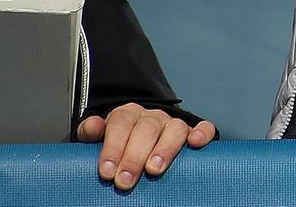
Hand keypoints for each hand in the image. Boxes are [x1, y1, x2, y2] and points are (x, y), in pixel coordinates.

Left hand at [76, 103, 215, 190]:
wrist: (137, 140)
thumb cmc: (118, 145)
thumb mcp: (98, 138)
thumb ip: (91, 131)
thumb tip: (92, 127)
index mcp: (127, 115)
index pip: (120, 124)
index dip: (113, 147)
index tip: (107, 171)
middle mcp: (152, 117)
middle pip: (146, 129)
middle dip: (134, 157)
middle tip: (125, 180)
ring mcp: (173, 124)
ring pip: (174, 128)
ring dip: (164, 149)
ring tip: (154, 169)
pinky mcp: (192, 132)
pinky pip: (204, 127)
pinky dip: (202, 133)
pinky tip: (195, 143)